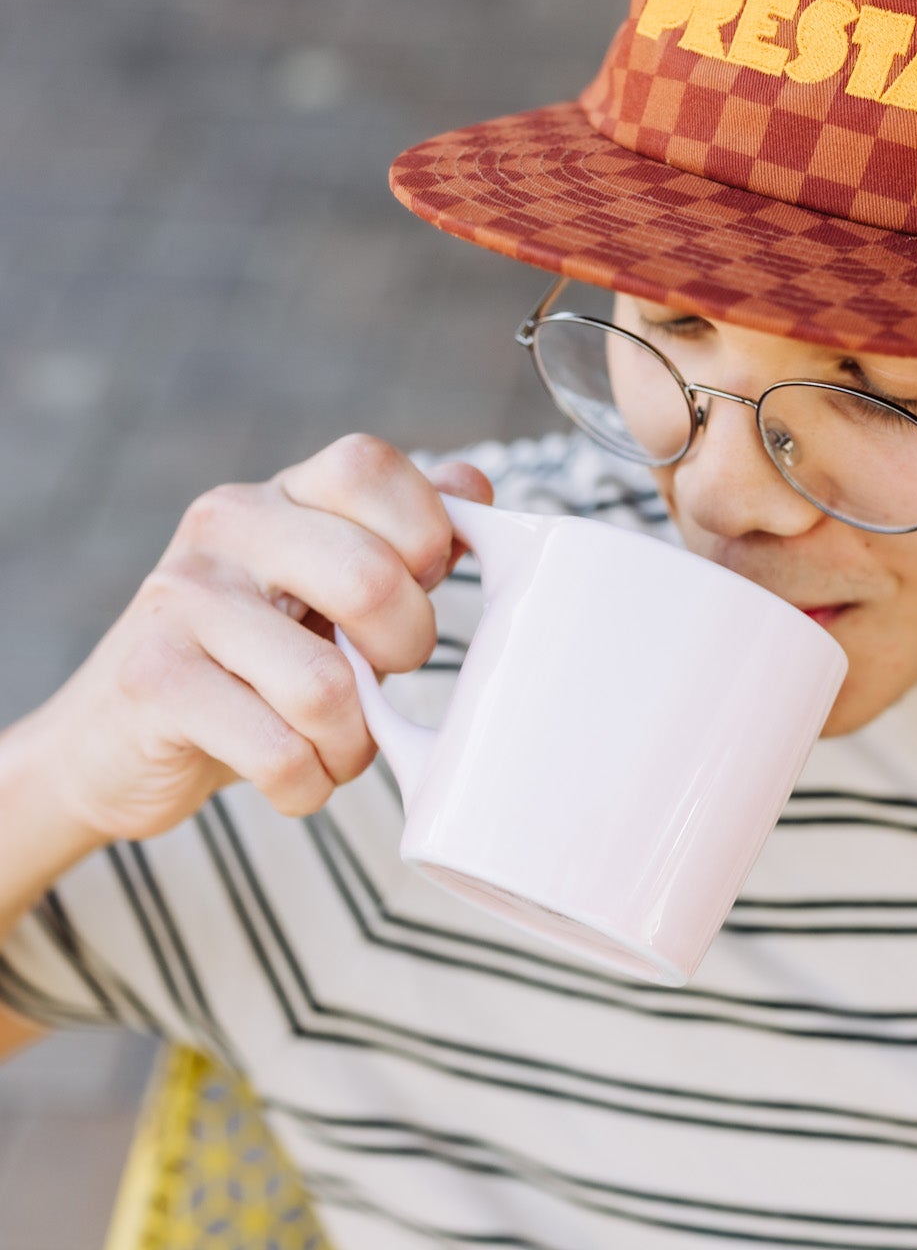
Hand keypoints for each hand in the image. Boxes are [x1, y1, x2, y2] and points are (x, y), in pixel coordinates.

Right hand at [38, 437, 492, 844]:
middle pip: (369, 577)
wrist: (110, 746)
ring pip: (327, 686)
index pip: (369, 464)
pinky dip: (306, 785)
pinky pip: (279, 750)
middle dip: (404, 650)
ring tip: (333, 745)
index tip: (423, 585)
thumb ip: (397, 544)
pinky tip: (293, 777)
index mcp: (280, 496)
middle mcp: (225, 528)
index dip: (424, 529)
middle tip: (382, 676)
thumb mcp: (326, 597)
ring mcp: (182, 599)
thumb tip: (472, 483)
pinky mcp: (154, 680)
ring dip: (353, 745)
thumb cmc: (249, 669)